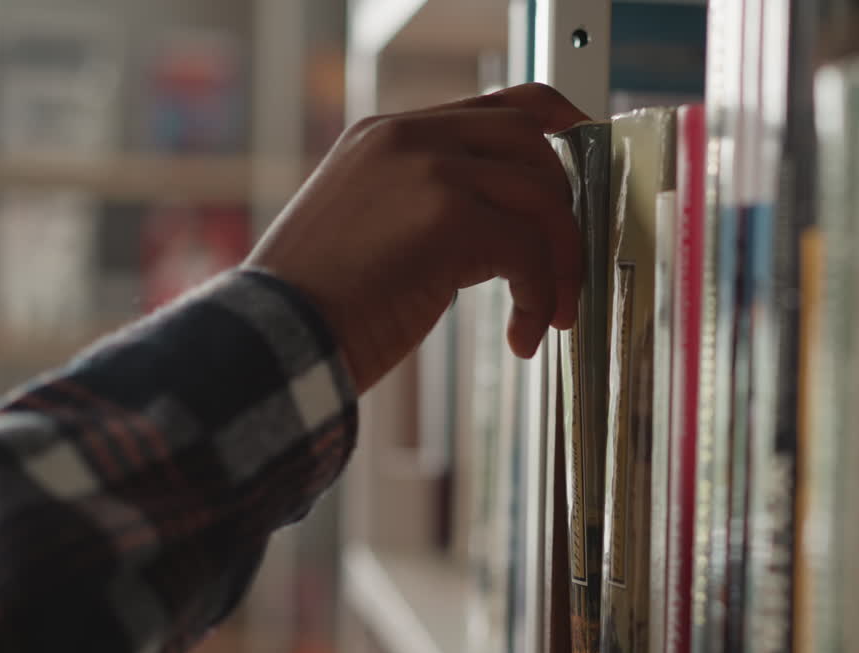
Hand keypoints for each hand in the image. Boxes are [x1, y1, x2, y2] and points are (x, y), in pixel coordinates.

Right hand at [245, 83, 588, 392]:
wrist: (274, 340)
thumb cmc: (317, 303)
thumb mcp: (371, 227)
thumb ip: (430, 203)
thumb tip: (503, 226)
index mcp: (389, 135)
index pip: (497, 106)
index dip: (554, 123)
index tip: (584, 149)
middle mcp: (409, 137)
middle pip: (532, 146)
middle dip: (562, 215)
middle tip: (562, 280)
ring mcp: (428, 170)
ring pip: (541, 197)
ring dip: (559, 266)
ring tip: (546, 318)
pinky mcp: (446, 217)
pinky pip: (529, 249)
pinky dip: (539, 296)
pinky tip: (521, 336)